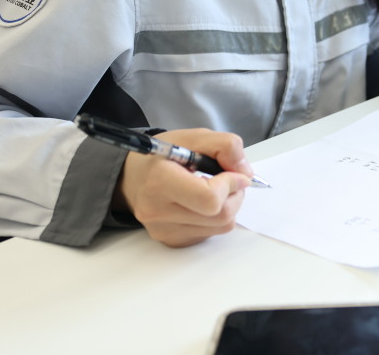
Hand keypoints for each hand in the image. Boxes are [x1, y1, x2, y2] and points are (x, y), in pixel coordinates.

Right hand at [115, 128, 254, 247]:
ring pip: (221, 226)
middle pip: (221, 216)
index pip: (210, 199)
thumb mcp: (194, 137)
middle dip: (234, 195)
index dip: (230, 184)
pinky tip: (201, 203)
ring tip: (213, 189)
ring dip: (228, 206)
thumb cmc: (163, 155)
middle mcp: (158, 212)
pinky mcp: (172, 241)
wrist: (132, 177)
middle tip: (227, 179)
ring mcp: (165, 231)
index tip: (231, 172)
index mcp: (160, 182)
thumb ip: (225, 146)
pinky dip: (215, 217)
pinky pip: (210, 233)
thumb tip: (246, 173)